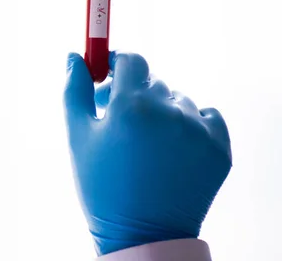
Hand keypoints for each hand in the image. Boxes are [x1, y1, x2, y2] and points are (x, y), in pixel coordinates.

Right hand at [63, 52, 231, 255]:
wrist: (143, 234)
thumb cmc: (102, 185)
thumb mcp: (78, 137)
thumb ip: (74, 90)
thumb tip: (73, 56)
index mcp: (131, 106)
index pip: (131, 60)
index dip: (117, 63)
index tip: (108, 76)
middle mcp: (169, 111)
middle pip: (152, 81)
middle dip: (133, 93)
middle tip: (119, 119)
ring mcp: (198, 129)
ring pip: (177, 100)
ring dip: (162, 111)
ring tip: (147, 144)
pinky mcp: (219, 146)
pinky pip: (206, 116)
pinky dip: (190, 125)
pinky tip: (173, 148)